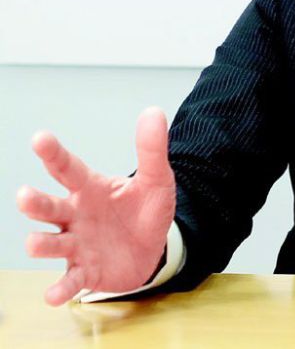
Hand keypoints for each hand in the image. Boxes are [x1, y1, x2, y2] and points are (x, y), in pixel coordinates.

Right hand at [17, 107, 175, 305]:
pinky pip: (68, 281)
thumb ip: (152, 149)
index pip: (68, 168)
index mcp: (91, 188)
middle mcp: (76, 215)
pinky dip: (60, 289)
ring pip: (51, 243)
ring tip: (34, 242)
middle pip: (49, 207)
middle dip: (35, 203)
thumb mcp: (157, 178)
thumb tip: (153, 112)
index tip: (39, 138)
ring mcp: (77, 244)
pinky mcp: (84, 271)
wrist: (154, 248)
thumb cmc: (146, 209)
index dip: (54, 154)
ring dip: (40, 243)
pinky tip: (53, 295)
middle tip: (24, 195)